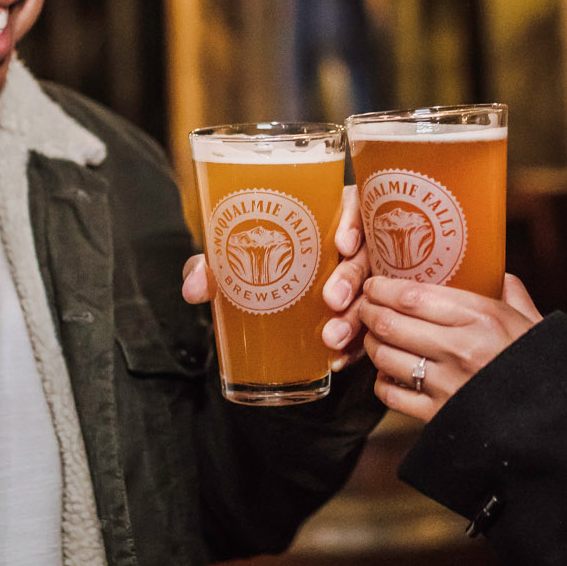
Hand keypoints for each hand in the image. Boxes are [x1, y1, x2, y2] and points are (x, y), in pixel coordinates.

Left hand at [180, 184, 370, 369]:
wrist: (261, 296)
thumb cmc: (251, 264)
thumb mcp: (232, 260)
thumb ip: (212, 267)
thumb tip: (195, 287)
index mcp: (329, 213)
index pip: (355, 205)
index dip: (355, 221)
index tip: (341, 244)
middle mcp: (353, 243)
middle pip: (365, 254)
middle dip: (351, 278)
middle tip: (331, 299)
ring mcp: (363, 279)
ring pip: (371, 295)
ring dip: (355, 317)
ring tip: (332, 338)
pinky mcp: (362, 313)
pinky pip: (368, 328)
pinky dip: (355, 346)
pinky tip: (338, 360)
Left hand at [350, 274, 543, 421]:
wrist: (555, 420)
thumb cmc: (543, 366)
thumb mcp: (532, 323)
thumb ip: (512, 295)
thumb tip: (500, 274)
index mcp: (483, 317)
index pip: (412, 296)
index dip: (383, 288)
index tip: (374, 284)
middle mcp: (460, 348)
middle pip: (391, 323)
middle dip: (368, 312)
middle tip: (364, 306)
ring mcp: (447, 384)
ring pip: (385, 356)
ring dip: (372, 344)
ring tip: (374, 337)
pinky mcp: (438, 415)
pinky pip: (391, 394)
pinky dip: (381, 381)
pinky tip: (387, 373)